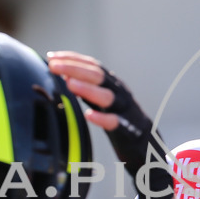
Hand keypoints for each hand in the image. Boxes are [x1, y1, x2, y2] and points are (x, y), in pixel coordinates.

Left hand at [48, 51, 172, 198]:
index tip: (52, 57)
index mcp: (113, 84)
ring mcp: (124, 110)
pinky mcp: (127, 129)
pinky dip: (102, 118)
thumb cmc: (121, 118)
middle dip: (74, 68)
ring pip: (107, 96)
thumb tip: (64, 74)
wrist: (147, 142)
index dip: (72, 59)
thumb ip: (87, 87)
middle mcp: (119, 93)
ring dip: (88, 88)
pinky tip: (89, 115)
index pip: (92, 65)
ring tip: (70, 84)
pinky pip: (115, 122)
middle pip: (98, 76)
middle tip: (54, 66)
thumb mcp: (104, 98)